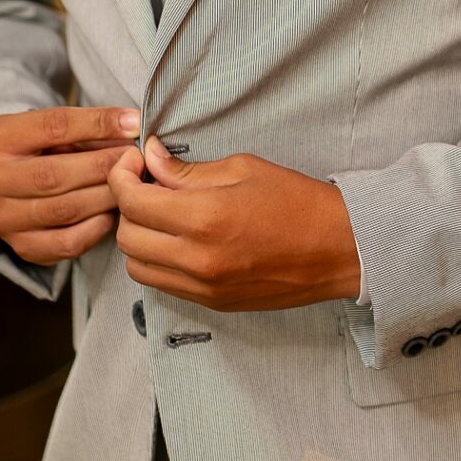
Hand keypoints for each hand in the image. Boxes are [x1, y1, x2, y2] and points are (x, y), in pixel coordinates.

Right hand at [0, 105, 140, 264]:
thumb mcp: (44, 125)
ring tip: (131, 184)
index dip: (97, 124)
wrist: (1, 180)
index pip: (52, 126)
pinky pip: (65, 244)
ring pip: (63, 211)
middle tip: (136, 159)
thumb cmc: (33, 146)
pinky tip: (112, 212)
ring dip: (105, 196)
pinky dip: (95, 228)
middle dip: (104, 166)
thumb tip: (131, 127)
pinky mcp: (19, 246)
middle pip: (55, 174)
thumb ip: (83, 126)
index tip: (132, 124)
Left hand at [108, 136, 361, 309]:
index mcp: (205, 218)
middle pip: (127, 237)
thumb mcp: (243, 168)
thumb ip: (188, 170)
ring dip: (138, 236)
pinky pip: (163, 284)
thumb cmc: (297, 201)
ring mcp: (203, 287)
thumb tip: (151, 158)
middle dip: (126, 204)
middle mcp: (197, 259)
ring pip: (138, 267)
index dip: (122, 176)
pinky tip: (176, 237)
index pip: (133, 201)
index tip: (133, 161)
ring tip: (159, 212)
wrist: (338, 249)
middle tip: (144, 182)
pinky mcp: (212, 303)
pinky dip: (158, 260)